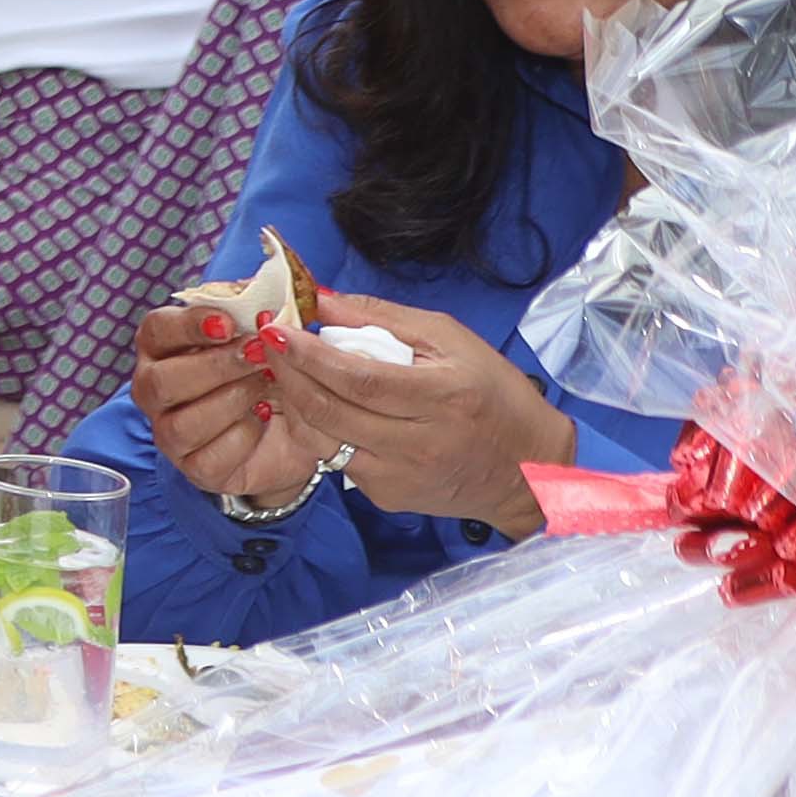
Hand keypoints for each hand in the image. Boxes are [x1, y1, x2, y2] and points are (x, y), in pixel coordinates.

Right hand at [122, 302, 330, 508]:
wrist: (290, 430)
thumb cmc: (266, 372)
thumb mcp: (263, 334)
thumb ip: (255, 308)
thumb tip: (262, 286)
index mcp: (161, 348)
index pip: (155, 330)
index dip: (188, 325)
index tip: (228, 323)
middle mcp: (153, 390)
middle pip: (161, 381)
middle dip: (215, 367)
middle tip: (258, 355)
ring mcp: (169, 433)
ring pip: (183, 422)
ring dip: (232, 400)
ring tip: (267, 387)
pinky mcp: (194, 468)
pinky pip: (209, 456)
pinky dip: (243, 436)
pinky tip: (264, 417)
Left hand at [262, 297, 575, 534]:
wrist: (530, 468)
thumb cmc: (494, 393)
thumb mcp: (451, 340)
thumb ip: (384, 318)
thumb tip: (323, 299)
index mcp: (442, 397)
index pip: (358, 378)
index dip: (309, 355)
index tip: (275, 328)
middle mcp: (420, 443)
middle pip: (329, 409)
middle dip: (286, 373)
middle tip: (265, 344)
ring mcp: (401, 476)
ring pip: (321, 440)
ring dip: (291, 402)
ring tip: (282, 371)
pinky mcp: (389, 497)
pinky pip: (335, 461)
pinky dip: (315, 429)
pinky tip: (312, 404)